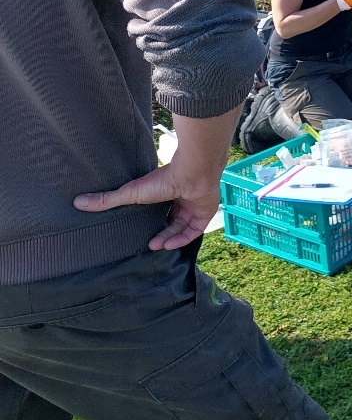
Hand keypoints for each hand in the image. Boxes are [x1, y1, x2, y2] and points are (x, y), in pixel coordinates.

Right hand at [73, 152, 220, 251]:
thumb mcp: (131, 192)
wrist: (193, 172)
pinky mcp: (206, 212)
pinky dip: (183, 238)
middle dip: (161, 235)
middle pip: (172, 221)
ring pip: (183, 227)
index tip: (141, 235)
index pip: (160, 210)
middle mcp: (182, 199)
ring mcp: (195, 205)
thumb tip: (78, 202)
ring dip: (170, 238)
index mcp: (167, 192)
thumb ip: (108, 200)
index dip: (152, 223)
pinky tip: (170, 246)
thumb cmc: (162, 180)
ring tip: (156, 246)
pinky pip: (195, 230)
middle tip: (149, 246)